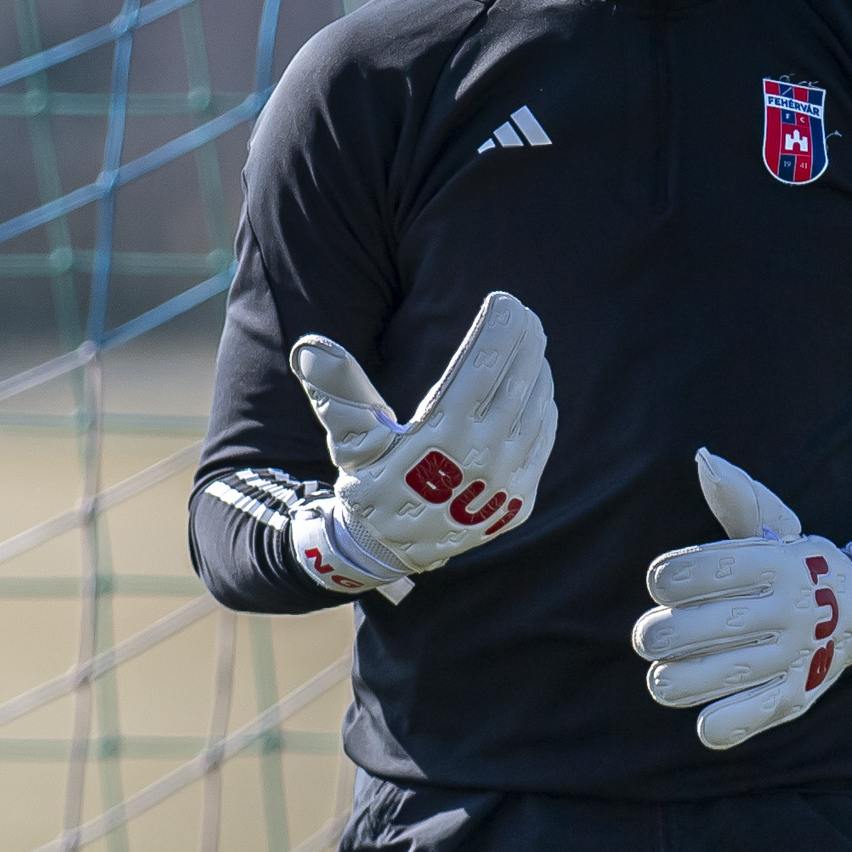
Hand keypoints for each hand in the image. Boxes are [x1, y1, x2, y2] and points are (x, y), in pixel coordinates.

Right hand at [288, 290, 555, 601]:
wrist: (390, 551)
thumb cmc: (367, 483)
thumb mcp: (349, 439)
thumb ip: (337, 391)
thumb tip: (309, 347)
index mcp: (443, 434)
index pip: (485, 363)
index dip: (502, 326)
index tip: (506, 300)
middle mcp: (482, 457)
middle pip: (520, 378)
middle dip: (525, 339)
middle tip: (522, 313)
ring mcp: (507, 481)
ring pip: (537, 406)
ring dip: (535, 369)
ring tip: (527, 343)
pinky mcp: (521, 500)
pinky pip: (543, 437)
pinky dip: (541, 405)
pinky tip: (532, 386)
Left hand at [632, 449, 851, 750]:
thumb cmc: (794, 564)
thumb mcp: (774, 527)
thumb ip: (736, 499)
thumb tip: (704, 461)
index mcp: (780, 563)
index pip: (718, 568)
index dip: (675, 576)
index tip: (657, 582)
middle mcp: (792, 609)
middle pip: (714, 625)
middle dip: (666, 633)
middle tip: (647, 635)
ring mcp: (796, 655)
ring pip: (727, 674)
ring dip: (681, 680)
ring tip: (661, 675)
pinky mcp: (798, 697)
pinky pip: (754, 717)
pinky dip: (723, 724)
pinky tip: (702, 719)